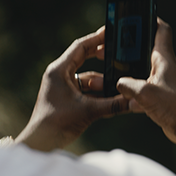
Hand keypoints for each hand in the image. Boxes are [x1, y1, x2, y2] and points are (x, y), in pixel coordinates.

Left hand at [15, 27, 129, 151]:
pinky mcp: (67, 97)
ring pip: (88, 77)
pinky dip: (99, 92)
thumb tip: (133, 101)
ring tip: (120, 81)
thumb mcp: (89, 111)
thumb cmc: (56, 124)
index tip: (111, 32)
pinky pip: (86, 89)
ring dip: (103, 80)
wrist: (41, 144)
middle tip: (119, 50)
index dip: (97, 39)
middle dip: (102, 56)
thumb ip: (113, 105)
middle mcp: (60, 75)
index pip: (80, 47)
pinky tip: (113, 95)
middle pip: (84, 58)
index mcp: (59, 70)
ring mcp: (63, 86)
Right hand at [118, 19, 175, 175]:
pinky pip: (145, 89)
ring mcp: (165, 81)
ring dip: (132, 70)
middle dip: (132, 47)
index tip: (140, 14)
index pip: (161, 30)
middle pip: (148, 49)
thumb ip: (127, 85)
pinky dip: (135, 91)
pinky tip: (125, 99)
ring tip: (116, 72)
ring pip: (145, 70)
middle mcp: (166, 67)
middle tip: (116, 46)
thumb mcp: (144, 93)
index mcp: (164, 58)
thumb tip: (118, 83)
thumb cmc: (174, 106)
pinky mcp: (163, 96)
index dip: (151, 19)